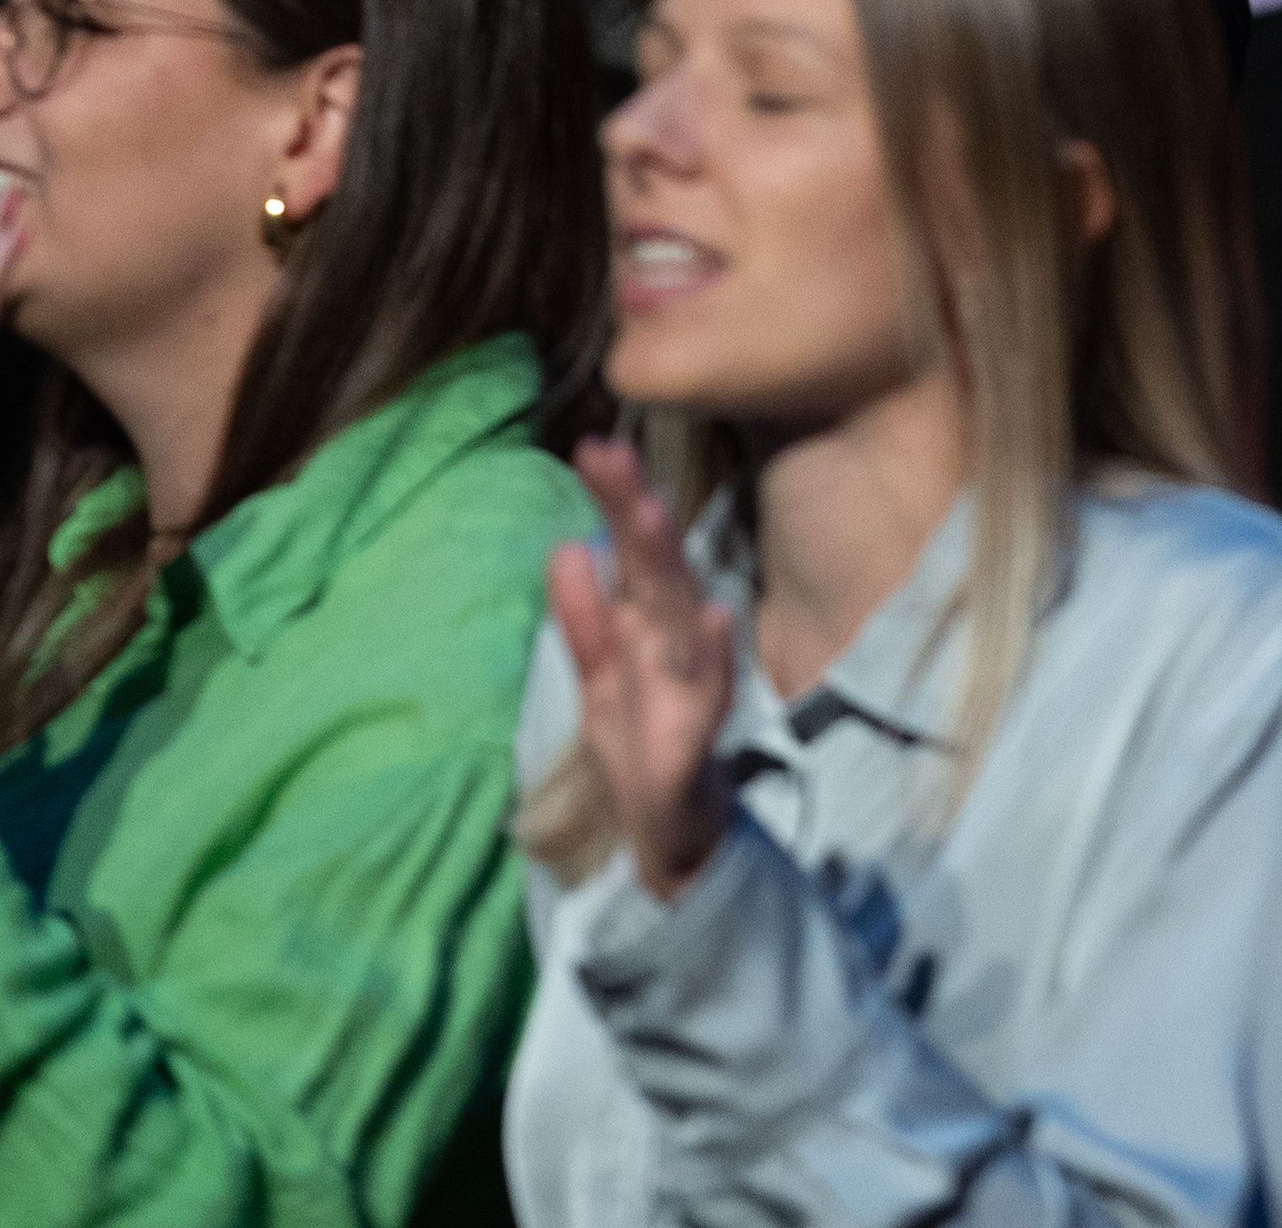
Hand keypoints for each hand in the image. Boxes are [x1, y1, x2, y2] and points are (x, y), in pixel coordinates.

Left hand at [546, 439, 742, 901]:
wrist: (675, 835)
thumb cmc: (641, 746)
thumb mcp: (598, 679)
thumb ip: (583, 619)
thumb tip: (565, 549)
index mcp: (645, 629)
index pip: (630, 553)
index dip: (614, 501)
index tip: (590, 446)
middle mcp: (671, 645)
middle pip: (654, 569)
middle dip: (633, 512)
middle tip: (611, 454)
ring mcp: (688, 688)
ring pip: (680, 617)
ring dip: (670, 567)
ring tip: (654, 514)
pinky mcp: (696, 739)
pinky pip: (708, 693)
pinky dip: (716, 656)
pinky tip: (716, 618)